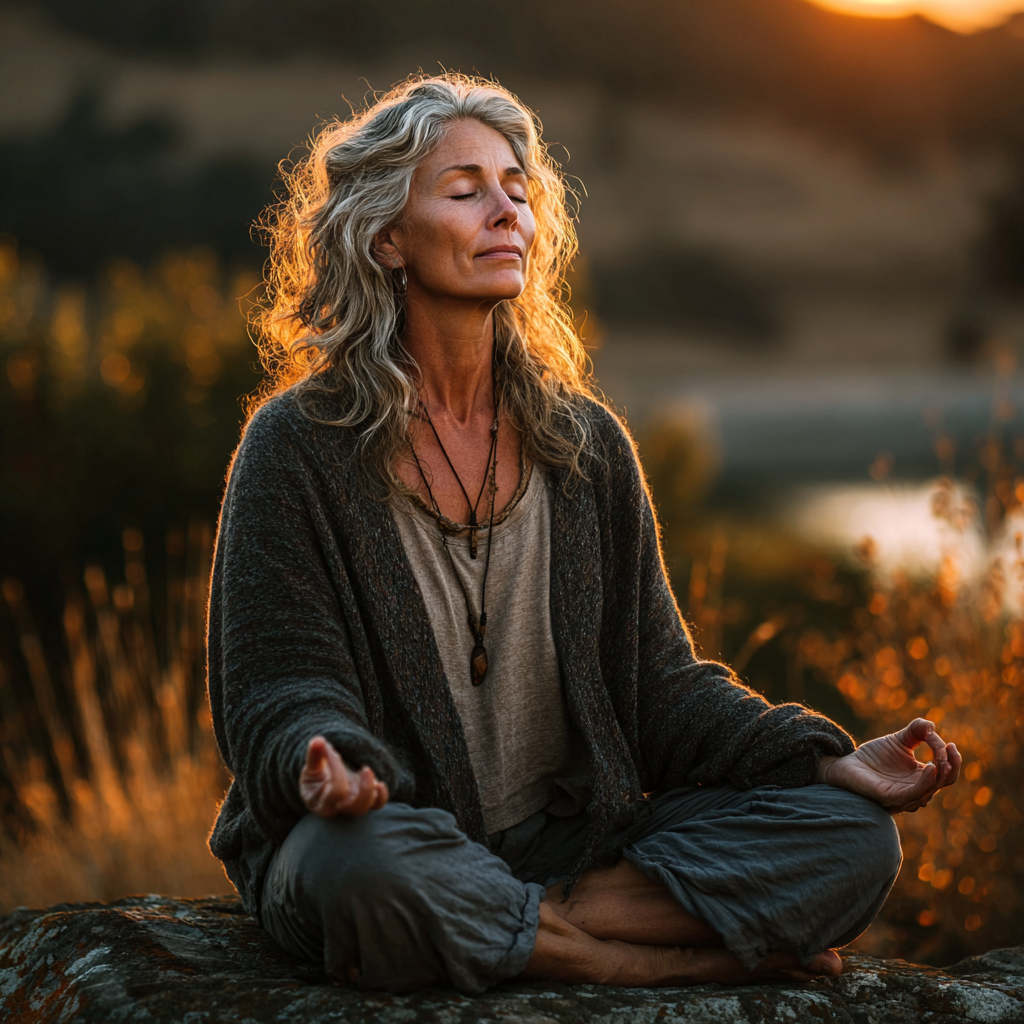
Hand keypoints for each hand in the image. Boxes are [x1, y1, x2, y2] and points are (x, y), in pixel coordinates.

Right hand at [299, 736, 388, 816]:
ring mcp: (353, 806)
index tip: (333, 752)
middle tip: (366, 769)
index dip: (337, 770)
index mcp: (321, 803)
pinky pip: (377, 804)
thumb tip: (317, 741)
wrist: (324, 778)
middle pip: (355, 807)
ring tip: (367, 770)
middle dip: (364, 789)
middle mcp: (338, 808)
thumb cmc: (317, 773)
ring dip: (371, 790)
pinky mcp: (366, 800)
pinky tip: (380, 783)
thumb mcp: (313, 765)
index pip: (336, 791)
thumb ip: (314, 754)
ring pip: (366, 807)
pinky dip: (382, 796)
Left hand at [817, 718, 960, 813]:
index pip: (947, 772)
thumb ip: (916, 731)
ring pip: (931, 790)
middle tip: (949, 750)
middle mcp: (918, 789)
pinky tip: (930, 767)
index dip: (952, 759)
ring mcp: (906, 796)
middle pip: (945, 782)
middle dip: (952, 767)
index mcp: (922, 777)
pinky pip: (914, 794)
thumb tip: (931, 726)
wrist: (847, 764)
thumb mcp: (898, 740)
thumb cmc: (874, 755)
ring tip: (941, 760)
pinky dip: (925, 783)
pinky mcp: (892, 798)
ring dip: (940, 776)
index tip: (950, 743)